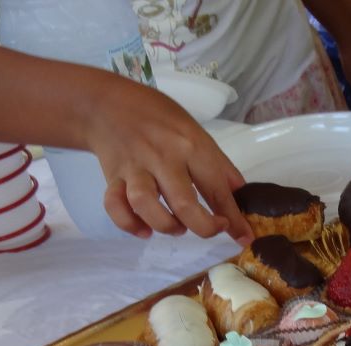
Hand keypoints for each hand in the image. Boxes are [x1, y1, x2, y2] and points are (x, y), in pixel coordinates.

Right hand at [84, 77, 252, 243]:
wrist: (107, 103)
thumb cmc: (159, 119)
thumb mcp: (196, 133)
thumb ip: (219, 166)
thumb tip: (243, 196)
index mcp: (190, 146)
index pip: (217, 188)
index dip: (233, 217)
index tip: (243, 236)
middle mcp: (163, 157)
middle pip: (184, 203)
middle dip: (203, 227)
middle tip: (209, 228)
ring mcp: (135, 168)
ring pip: (146, 205)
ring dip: (166, 226)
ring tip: (177, 227)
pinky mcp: (112, 177)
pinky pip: (115, 206)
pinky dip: (129, 224)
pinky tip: (144, 229)